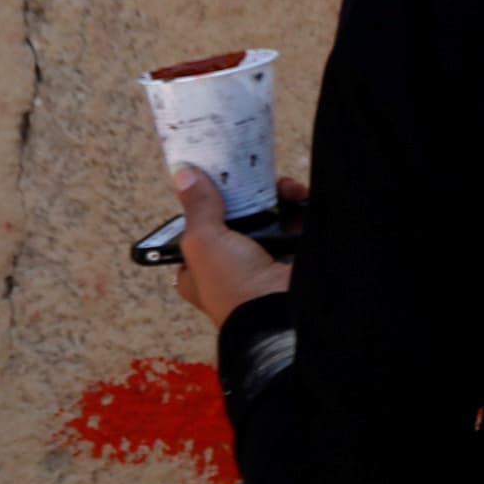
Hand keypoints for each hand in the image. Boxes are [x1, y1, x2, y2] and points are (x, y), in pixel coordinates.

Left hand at [172, 169, 295, 327]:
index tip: (216, 180)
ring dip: (276, 198)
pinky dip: (299, 207)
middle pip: (238, 218)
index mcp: (199, 268)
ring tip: (284, 188)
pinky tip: (298, 196)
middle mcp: (231, 264)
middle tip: (254, 178)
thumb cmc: (232, 287)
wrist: (278, 309)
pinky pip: (296, 222)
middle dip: (248, 196)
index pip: (200, 229)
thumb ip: (197, 206)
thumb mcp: (203, 241)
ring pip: (269, 217)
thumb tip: (183, 173)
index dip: (207, 204)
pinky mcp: (293, 253)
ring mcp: (264, 258)